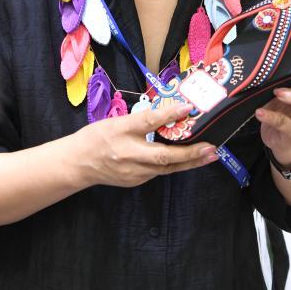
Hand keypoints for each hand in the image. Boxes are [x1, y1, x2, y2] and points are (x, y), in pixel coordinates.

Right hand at [73, 102, 217, 187]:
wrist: (78, 163)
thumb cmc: (97, 137)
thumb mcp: (116, 121)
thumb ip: (142, 119)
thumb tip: (170, 113)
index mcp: (121, 132)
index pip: (148, 122)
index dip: (168, 115)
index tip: (187, 108)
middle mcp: (129, 154)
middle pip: (164, 155)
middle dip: (190, 153)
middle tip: (211, 146)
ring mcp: (134, 171)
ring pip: (167, 168)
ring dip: (190, 161)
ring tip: (210, 154)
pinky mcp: (137, 181)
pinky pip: (160, 171)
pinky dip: (176, 165)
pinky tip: (190, 159)